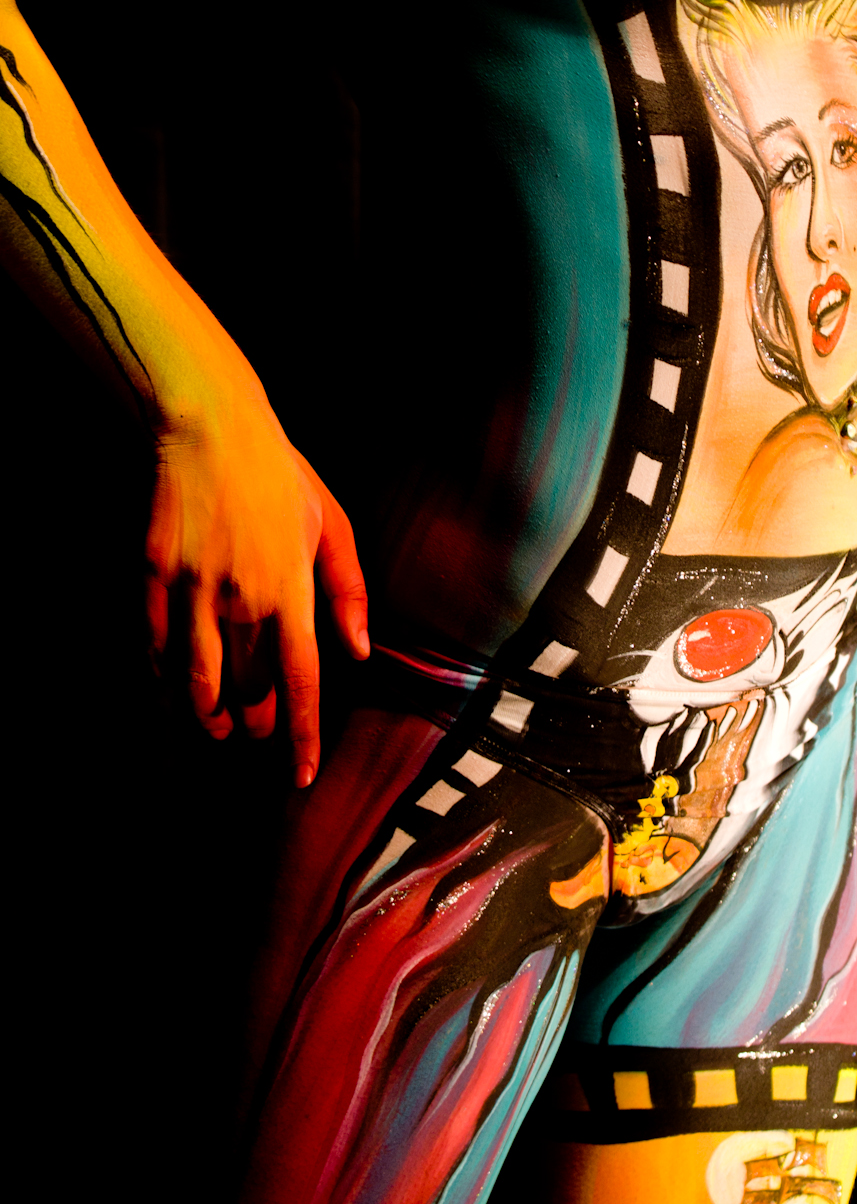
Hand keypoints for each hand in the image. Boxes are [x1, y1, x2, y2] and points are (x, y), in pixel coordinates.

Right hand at [144, 401, 368, 786]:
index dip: (300, 736)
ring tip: (216, 728)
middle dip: (253, 723)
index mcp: (289, 588)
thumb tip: (358, 653)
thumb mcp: (331, 524)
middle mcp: (239, 597)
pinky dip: (163, 679)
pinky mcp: (152, 577)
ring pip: (193, 682)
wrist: (211, 427)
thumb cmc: (280, 476)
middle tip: (256, 732)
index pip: (299, 681)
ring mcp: (190, 589)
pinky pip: (154, 647)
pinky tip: (171, 690)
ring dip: (206, 717)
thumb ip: (347, 591)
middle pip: (244, 690)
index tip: (299, 777)